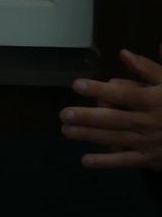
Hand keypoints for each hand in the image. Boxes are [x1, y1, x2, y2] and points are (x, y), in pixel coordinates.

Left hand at [62, 48, 161, 168]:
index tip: (76, 85)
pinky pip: (125, 161)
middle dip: (87, 117)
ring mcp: (149, 142)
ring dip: (89, 136)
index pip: (124, 94)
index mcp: (154, 100)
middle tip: (64, 114)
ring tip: (66, 131)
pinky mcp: (149, 158)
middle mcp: (149, 121)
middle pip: (114, 119)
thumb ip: (149, 68)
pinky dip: (105, 162)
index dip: (100, 89)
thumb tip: (124, 53)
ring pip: (115, 139)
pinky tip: (85, 160)